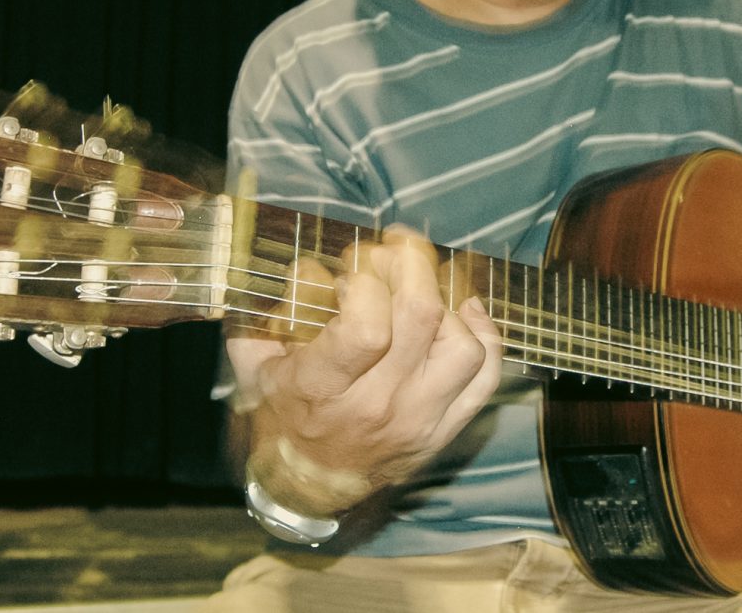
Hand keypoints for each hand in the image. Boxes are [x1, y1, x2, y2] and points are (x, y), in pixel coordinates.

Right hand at [226, 228, 502, 516]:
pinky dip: (484, 334)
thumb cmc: (282, 413)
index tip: (349, 276)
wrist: (310, 485)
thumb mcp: (255, 362)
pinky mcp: (446, 427)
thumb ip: (267, 310)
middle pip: (421, 317)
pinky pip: (486, 377)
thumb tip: (311, 268)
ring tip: (421, 290)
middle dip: (411, 266)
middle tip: (393, 255)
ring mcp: (420, 419)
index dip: (363, 283)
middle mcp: (377, 405)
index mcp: (322, 389)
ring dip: (446, 302)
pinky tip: (464, 311)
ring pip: (462, 345)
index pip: (365, 326)